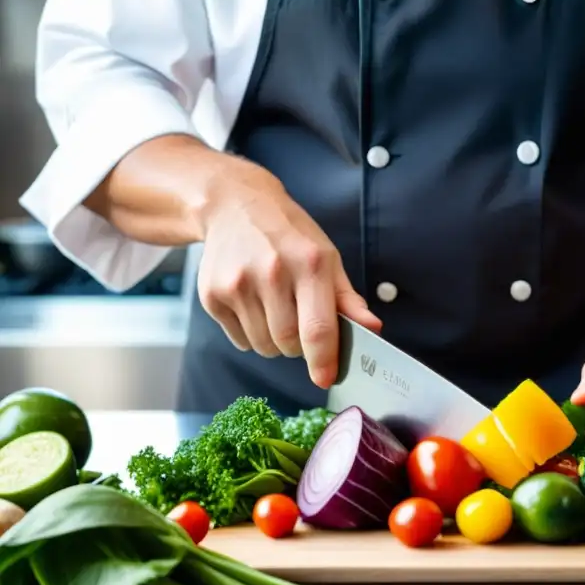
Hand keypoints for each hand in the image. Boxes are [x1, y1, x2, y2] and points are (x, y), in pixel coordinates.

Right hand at [197, 171, 380, 387]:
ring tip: (275, 310)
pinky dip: (252, 334)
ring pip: (264, 346)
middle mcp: (271, 273)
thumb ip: (348, 299)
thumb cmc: (289, 236)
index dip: (323, 360)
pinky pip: (240, 340)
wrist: (233, 206)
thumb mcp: (326, 258)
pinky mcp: (212, 295)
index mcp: (309, 263)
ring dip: (276, 342)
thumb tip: (373, 328)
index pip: (317, 328)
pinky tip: (253, 304)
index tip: (325, 378)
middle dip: (299, 347)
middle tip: (299, 323)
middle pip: (289, 342)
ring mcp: (237, 284)